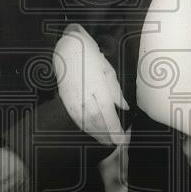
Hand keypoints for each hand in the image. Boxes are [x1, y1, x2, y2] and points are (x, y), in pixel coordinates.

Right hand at [54, 23, 127, 145]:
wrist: (68, 47)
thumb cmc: (90, 56)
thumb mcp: (108, 70)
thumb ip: (116, 91)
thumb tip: (124, 107)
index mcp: (98, 87)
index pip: (108, 114)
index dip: (115, 130)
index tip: (122, 139)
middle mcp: (84, 95)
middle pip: (96, 122)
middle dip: (107, 135)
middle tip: (116, 144)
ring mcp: (73, 97)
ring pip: (85, 121)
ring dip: (96, 134)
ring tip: (105, 141)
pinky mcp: (65, 98)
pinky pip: (75, 116)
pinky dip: (84, 126)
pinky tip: (90, 131)